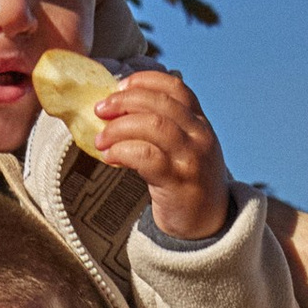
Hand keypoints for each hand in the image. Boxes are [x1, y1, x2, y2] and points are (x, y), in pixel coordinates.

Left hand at [91, 68, 231, 242]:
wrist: (207, 226)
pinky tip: (109, 156)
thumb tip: (118, 109)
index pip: (175, 87)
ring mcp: (191, 158)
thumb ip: (164, 127)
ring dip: (120, 127)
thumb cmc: (187, 185)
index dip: (144, 81)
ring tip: (101, 139)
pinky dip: (123, 151)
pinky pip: (146, 156)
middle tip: (100, 110)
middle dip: (124, 101)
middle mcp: (199, 136)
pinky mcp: (178, 181)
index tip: (119, 87)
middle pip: (160, 103)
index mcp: (200, 123)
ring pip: (154, 125)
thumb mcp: (185, 148)